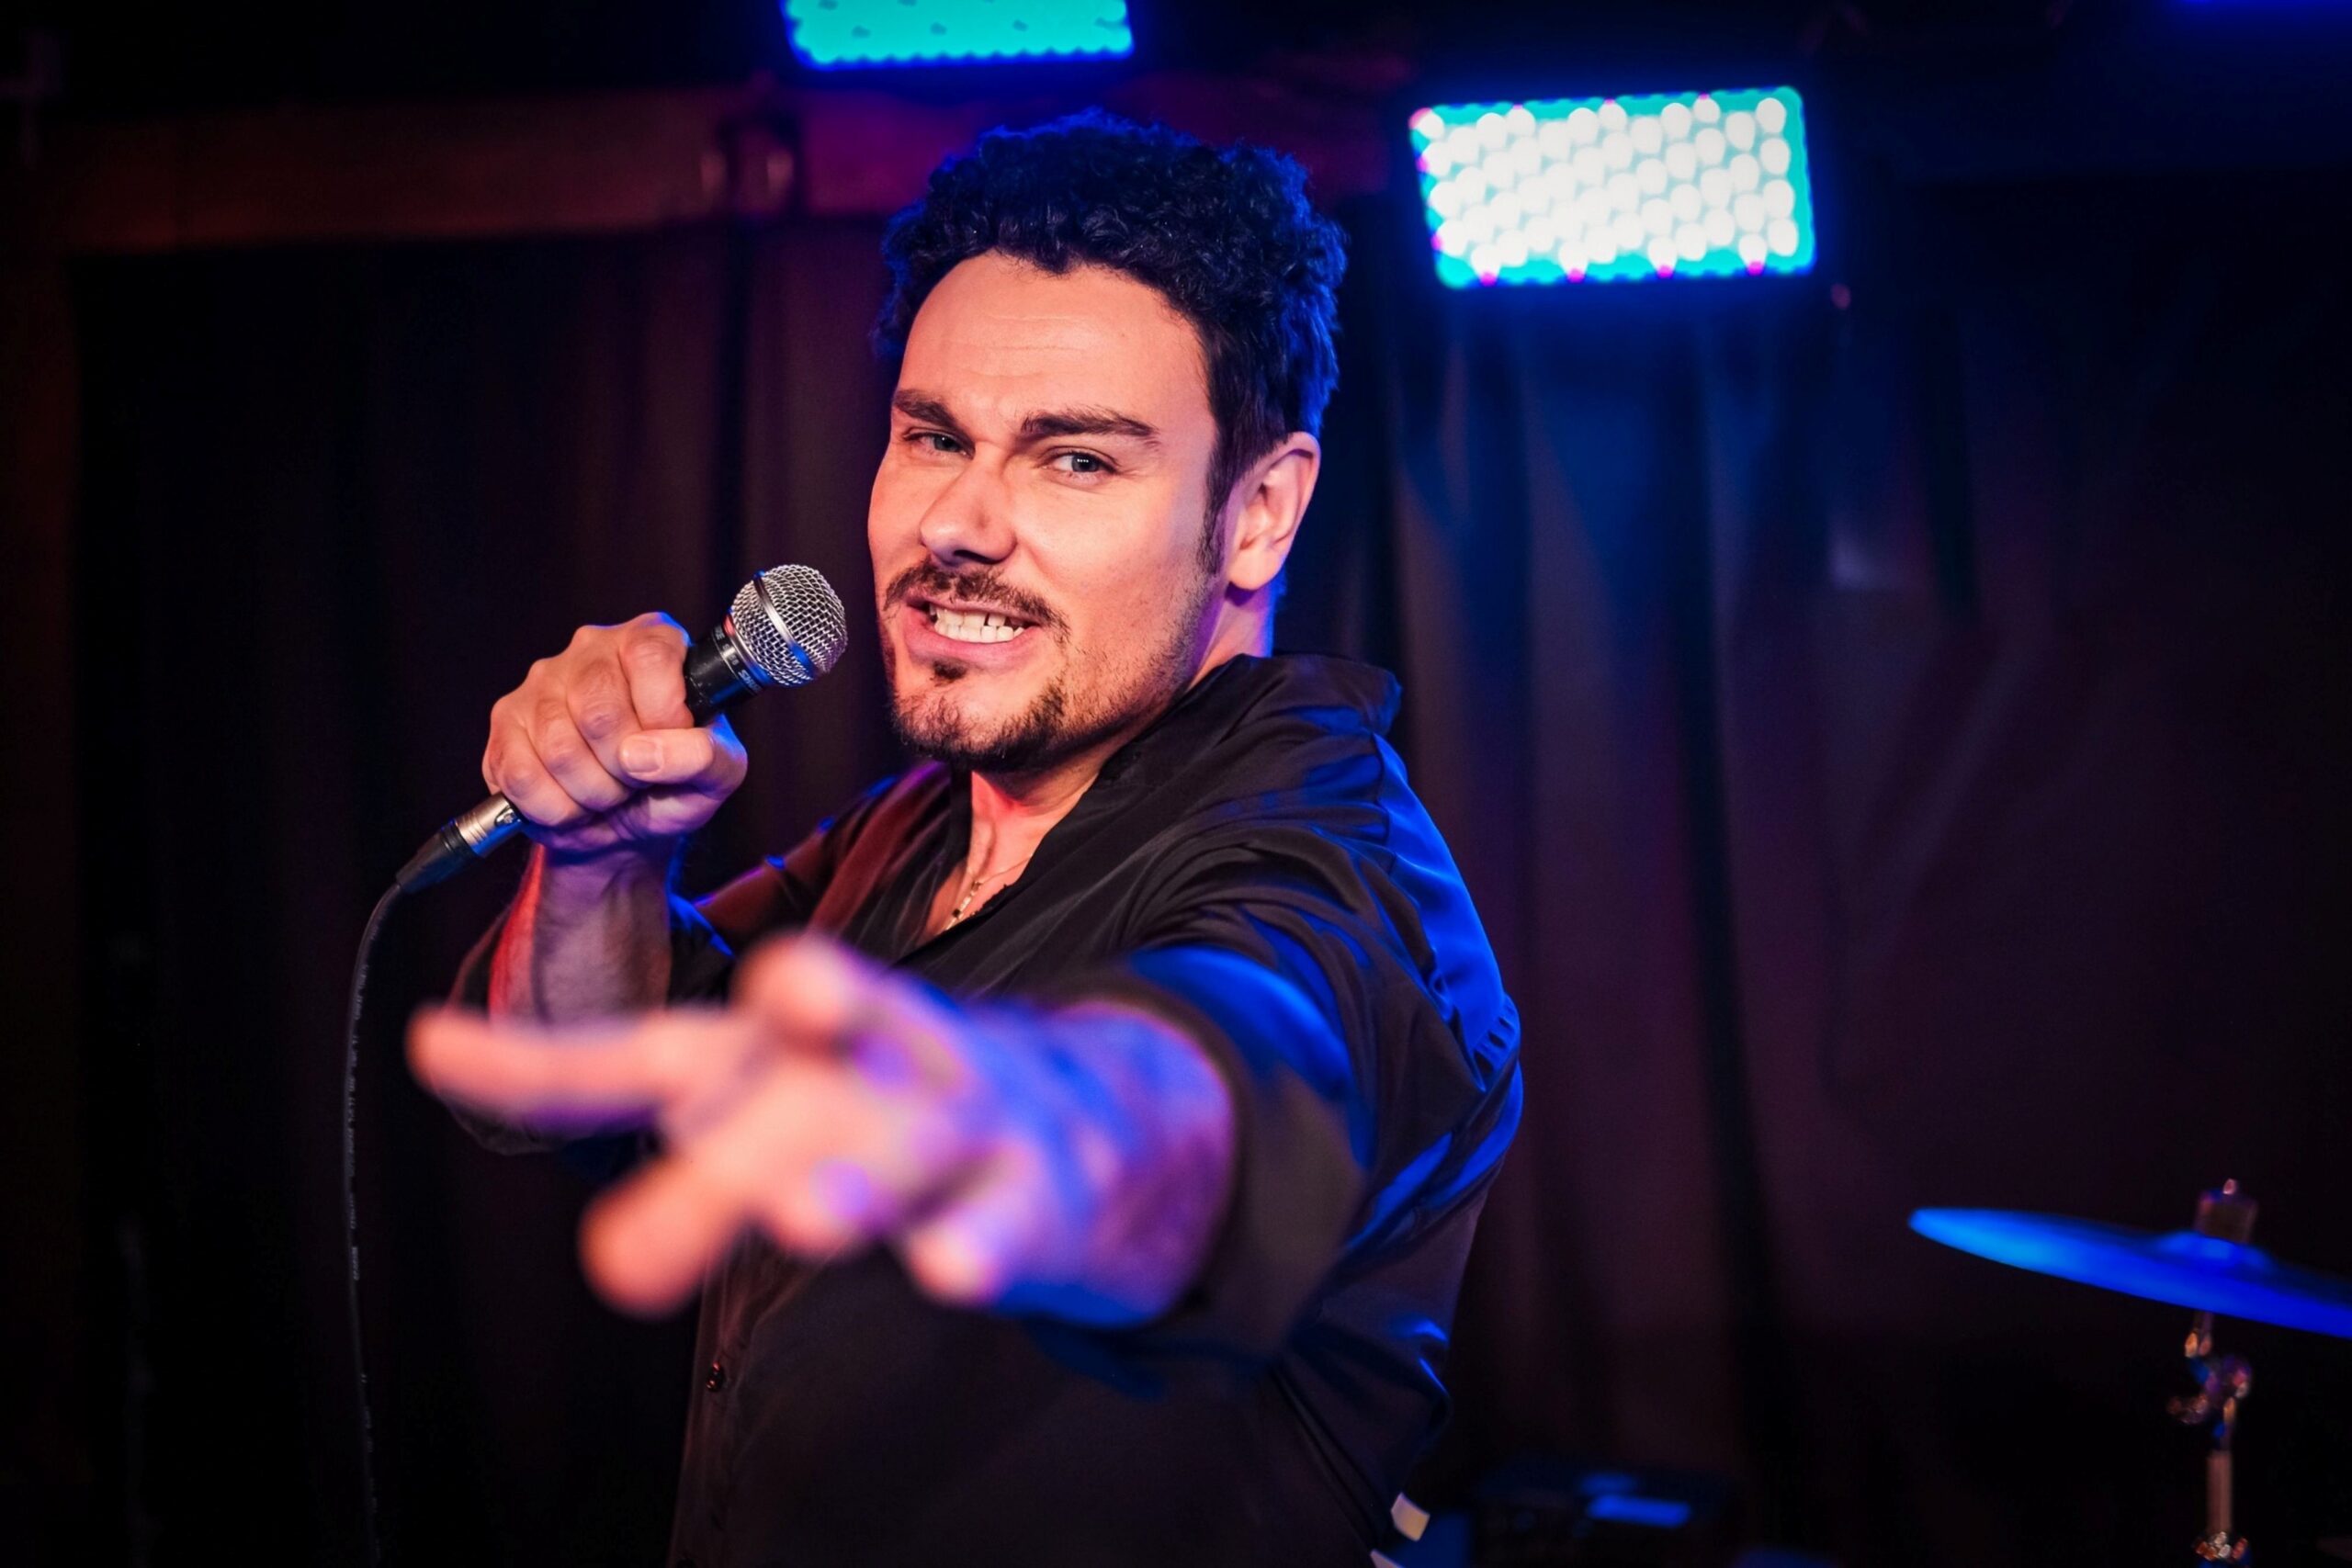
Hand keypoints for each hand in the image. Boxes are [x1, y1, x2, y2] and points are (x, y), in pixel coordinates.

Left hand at [410, 934, 1236, 1324]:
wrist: (1097, 1108)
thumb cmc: (897, 1106)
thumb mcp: (785, 1111)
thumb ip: (695, 1157)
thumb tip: (598, 1239)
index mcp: (782, 1046)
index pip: (645, 1052)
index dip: (539, 1063)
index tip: (429, 1045)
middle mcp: (859, 1061)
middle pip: (778, 1109)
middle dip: (711, 1170)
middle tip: (620, 1260)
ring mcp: (957, 1115)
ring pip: (901, 1147)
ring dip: (854, 1181)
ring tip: (806, 1219)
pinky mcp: (1041, 1179)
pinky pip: (1008, 1214)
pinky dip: (982, 1238)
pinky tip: (954, 1266)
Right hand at [482, 613, 747, 865]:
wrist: (625, 824)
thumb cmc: (674, 784)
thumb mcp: (717, 775)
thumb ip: (706, 756)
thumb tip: (643, 753)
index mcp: (653, 641)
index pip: (650, 655)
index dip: (661, 713)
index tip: (669, 746)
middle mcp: (593, 648)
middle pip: (599, 708)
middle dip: (624, 767)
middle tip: (637, 780)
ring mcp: (543, 681)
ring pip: (559, 747)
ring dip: (593, 792)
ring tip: (609, 792)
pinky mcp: (506, 720)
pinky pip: (522, 774)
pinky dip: (556, 808)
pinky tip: (573, 802)